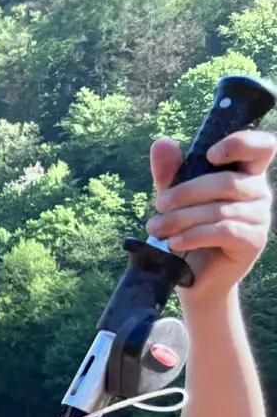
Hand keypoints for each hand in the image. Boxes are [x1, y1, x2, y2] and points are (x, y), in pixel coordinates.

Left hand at [146, 128, 275, 303]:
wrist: (191, 274)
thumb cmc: (187, 228)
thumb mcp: (174, 197)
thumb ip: (169, 171)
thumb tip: (161, 142)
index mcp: (245, 172)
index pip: (261, 146)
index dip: (241, 143)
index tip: (209, 155)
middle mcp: (258, 191)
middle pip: (227, 181)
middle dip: (185, 193)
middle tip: (158, 206)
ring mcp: (260, 217)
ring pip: (220, 209)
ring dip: (181, 218)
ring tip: (155, 228)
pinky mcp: (254, 241)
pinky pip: (224, 231)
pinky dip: (194, 236)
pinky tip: (174, 243)